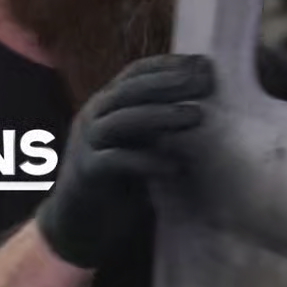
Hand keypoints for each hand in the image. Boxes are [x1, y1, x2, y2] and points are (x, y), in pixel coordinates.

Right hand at [35, 54, 214, 268]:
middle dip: (169, 83)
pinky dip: (146, 161)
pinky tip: (174, 165)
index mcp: (106, 103)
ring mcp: (87, 143)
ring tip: (196, 115)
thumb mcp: (140, 140)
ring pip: (122, 120)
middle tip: (204, 82)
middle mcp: (93, 115)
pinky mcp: (87, 173)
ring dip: (161, 115)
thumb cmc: (120, 177)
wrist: (81, 222)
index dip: (169, 65)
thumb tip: (205, 99)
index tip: (203, 64)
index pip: (136, 72)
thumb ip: (159, 120)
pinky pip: (116, 161)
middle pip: (130, 90)